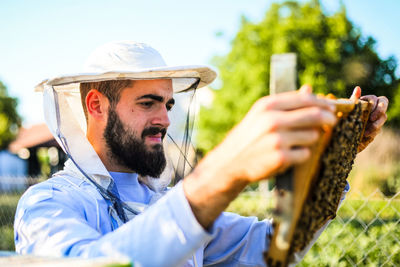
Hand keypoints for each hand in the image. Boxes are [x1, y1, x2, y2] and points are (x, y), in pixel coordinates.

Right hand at [206, 84, 336, 182]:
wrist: (230, 162)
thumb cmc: (249, 136)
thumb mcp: (261, 115)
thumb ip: (286, 103)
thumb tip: (309, 89)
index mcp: (268, 105)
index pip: (305, 99)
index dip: (323, 103)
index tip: (332, 107)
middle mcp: (272, 120)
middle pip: (315, 115)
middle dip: (328, 118)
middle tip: (333, 122)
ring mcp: (277, 140)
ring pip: (313, 136)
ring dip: (311, 139)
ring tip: (296, 143)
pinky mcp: (281, 158)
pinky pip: (305, 154)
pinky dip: (302, 155)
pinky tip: (289, 156)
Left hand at [350, 86, 387, 151]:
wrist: (342, 131)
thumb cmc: (345, 115)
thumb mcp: (348, 108)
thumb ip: (354, 99)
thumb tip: (358, 88)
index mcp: (370, 102)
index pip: (378, 99)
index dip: (375, 103)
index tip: (369, 108)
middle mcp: (375, 109)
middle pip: (384, 106)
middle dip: (379, 111)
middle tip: (371, 118)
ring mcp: (377, 119)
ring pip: (383, 118)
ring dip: (376, 124)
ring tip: (367, 130)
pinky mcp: (376, 129)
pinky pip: (378, 130)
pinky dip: (373, 132)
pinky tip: (365, 135)